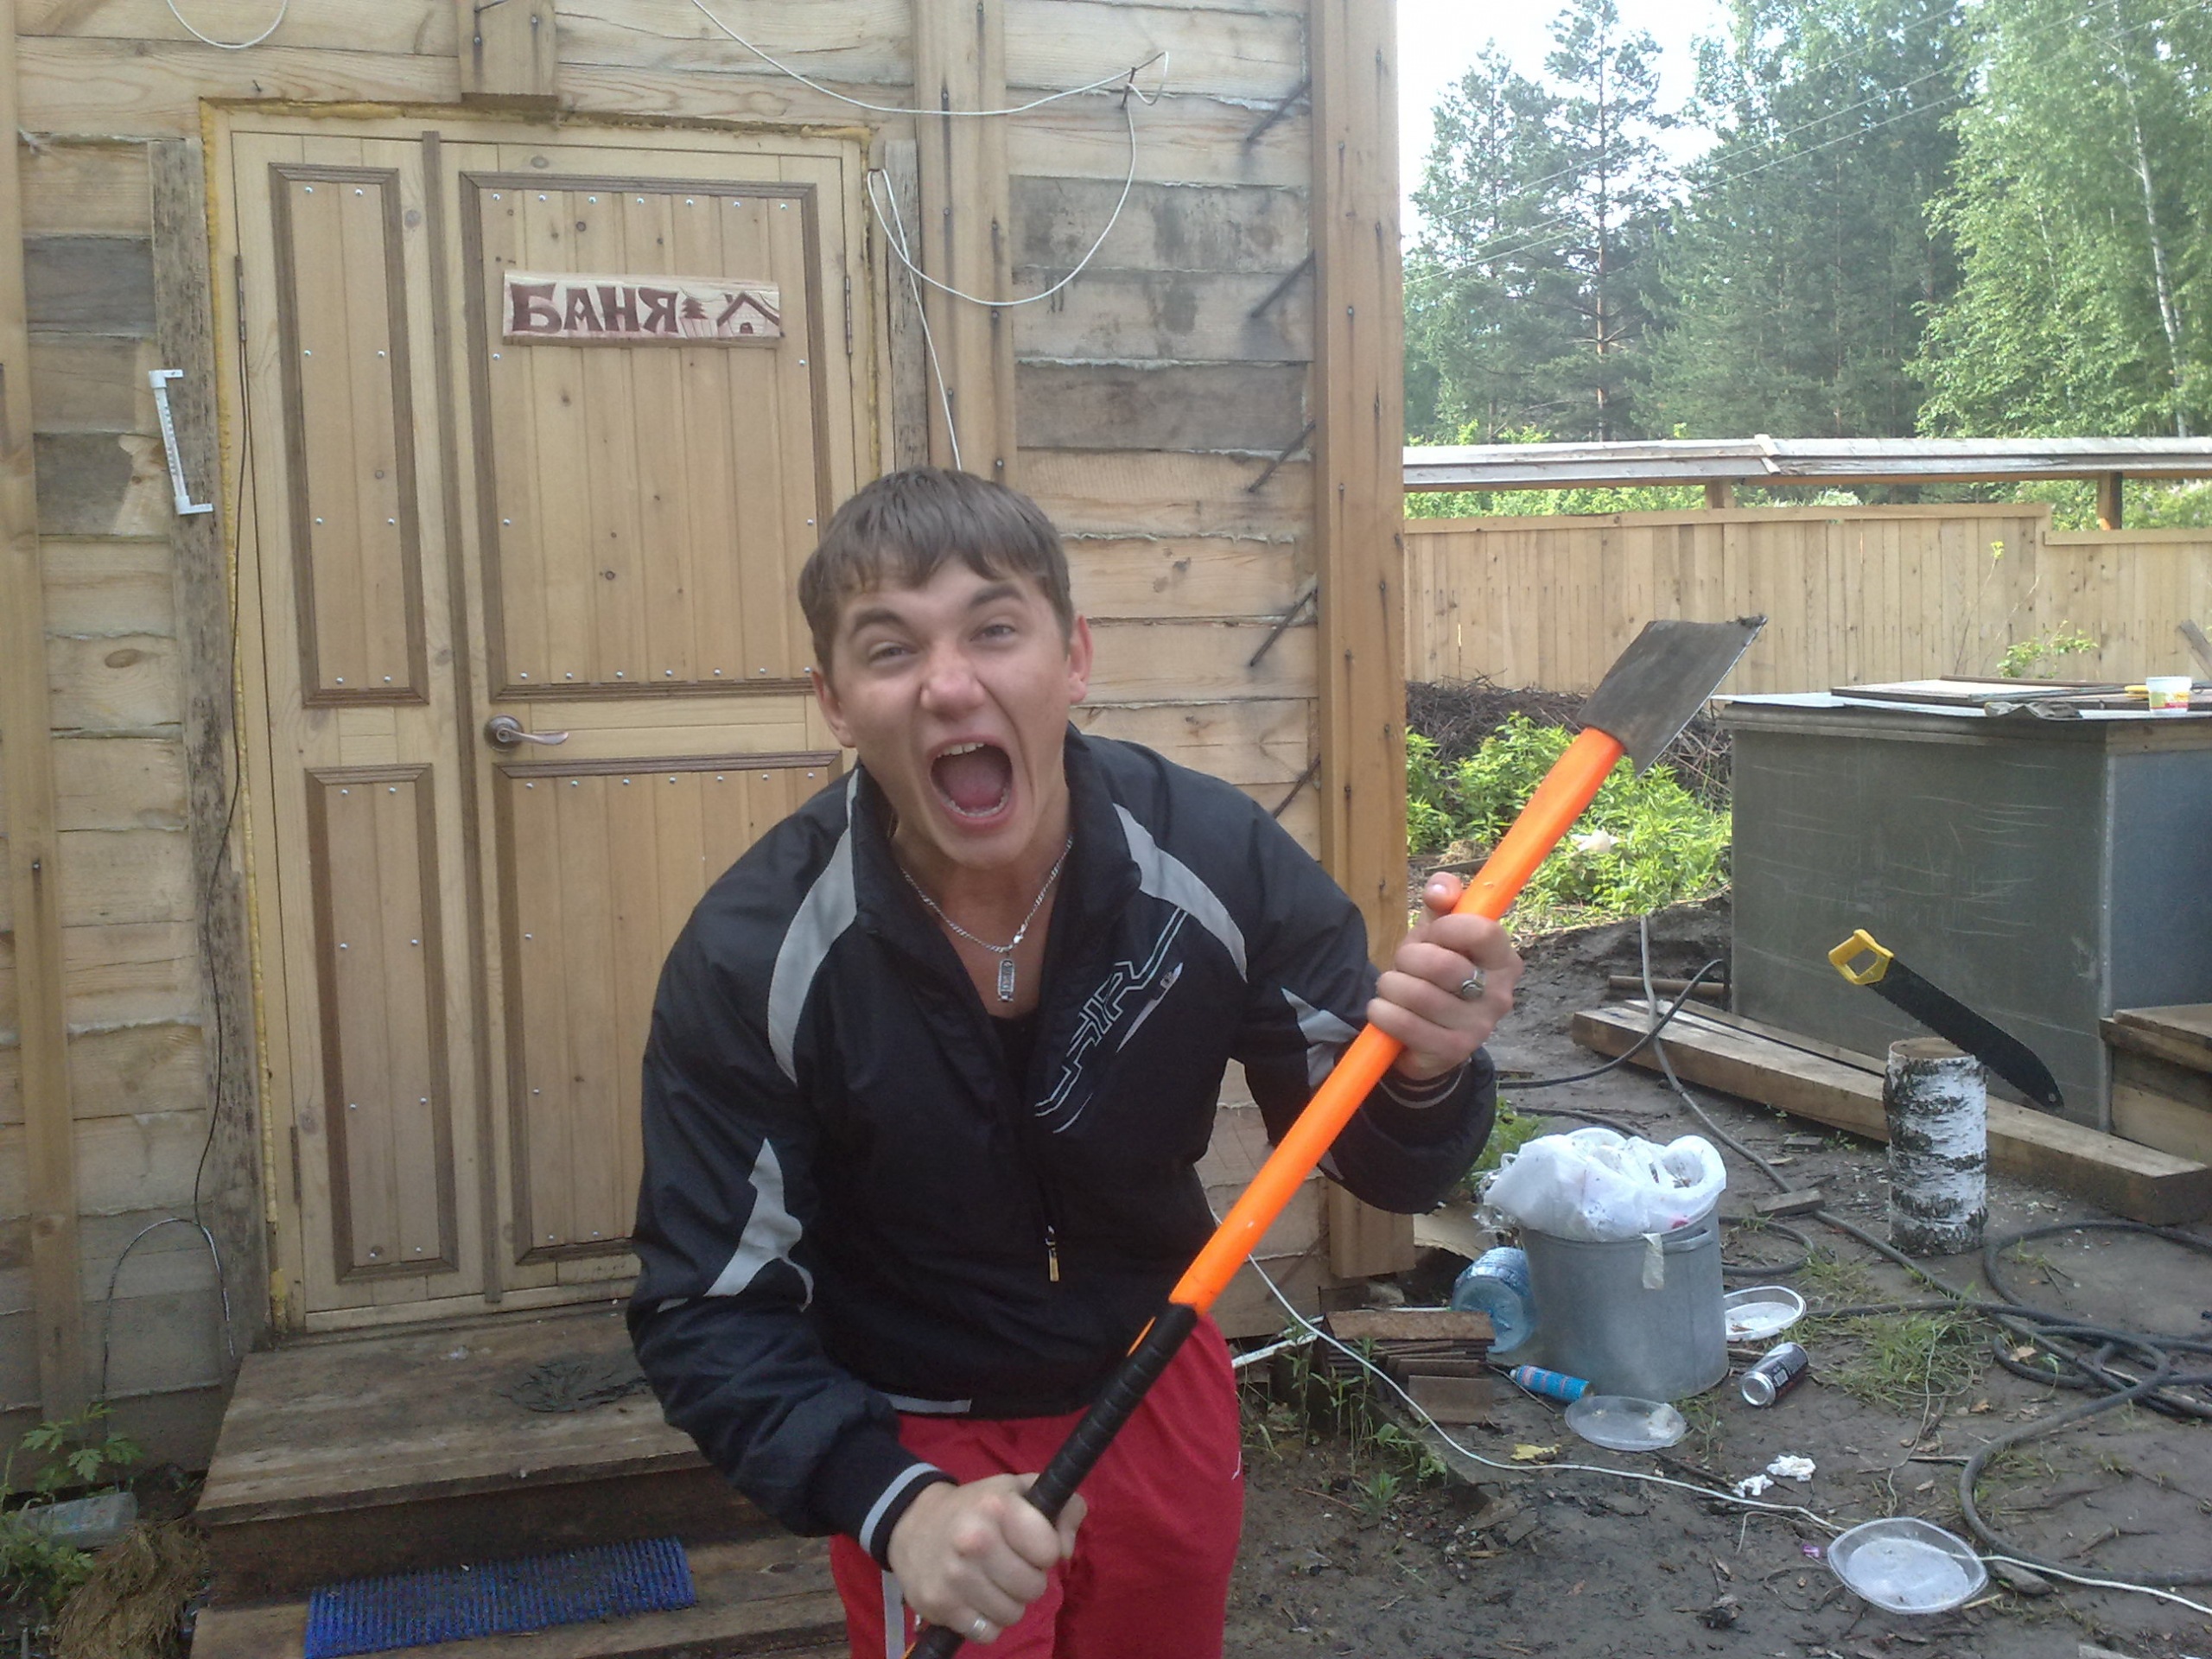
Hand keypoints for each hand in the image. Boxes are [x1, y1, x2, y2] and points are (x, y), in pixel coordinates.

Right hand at [885, 1475, 1085, 1641]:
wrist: (914, 1524)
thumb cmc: (978, 1508)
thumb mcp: (1021, 1490)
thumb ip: (1063, 1509)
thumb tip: (1066, 1552)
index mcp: (997, 1506)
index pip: (1049, 1550)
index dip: (1045, 1550)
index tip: (1030, 1544)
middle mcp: (974, 1540)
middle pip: (1033, 1588)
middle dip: (1028, 1580)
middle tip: (1009, 1564)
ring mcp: (954, 1576)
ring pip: (1012, 1615)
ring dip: (1007, 1602)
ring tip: (991, 1580)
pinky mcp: (938, 1605)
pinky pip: (987, 1633)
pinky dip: (985, 1622)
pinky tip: (974, 1598)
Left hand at [1367, 871, 1520, 1083]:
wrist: (1427, 1038)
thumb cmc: (1435, 976)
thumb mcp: (1438, 935)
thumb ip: (1441, 903)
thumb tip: (1440, 887)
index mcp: (1504, 960)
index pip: (1482, 932)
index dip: (1445, 928)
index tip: (1431, 935)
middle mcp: (1499, 996)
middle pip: (1442, 964)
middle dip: (1407, 958)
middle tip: (1403, 965)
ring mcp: (1478, 1028)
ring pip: (1417, 994)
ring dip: (1390, 986)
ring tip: (1391, 988)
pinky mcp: (1451, 1052)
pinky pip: (1404, 1024)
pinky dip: (1382, 1012)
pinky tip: (1383, 1010)